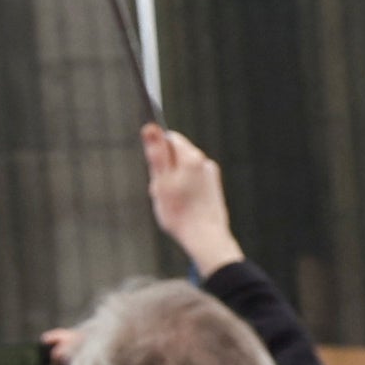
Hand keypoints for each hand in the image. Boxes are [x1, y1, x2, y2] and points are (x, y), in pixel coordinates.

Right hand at [142, 124, 240, 273]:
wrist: (206, 238)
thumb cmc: (179, 212)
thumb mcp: (161, 181)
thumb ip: (157, 153)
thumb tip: (150, 126)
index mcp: (191, 156)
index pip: (170, 138)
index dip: (158, 153)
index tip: (156, 172)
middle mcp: (204, 161)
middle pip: (176, 155)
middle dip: (165, 170)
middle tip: (162, 192)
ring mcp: (211, 174)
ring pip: (184, 170)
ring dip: (174, 182)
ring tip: (173, 203)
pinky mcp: (214, 188)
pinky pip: (193, 182)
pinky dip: (185, 191)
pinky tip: (184, 208)